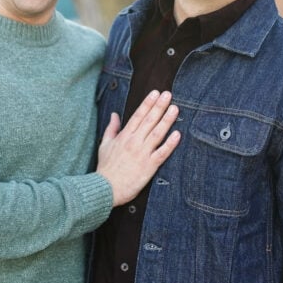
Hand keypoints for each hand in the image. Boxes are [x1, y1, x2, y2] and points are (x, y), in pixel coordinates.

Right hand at [96, 90, 180, 205]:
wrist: (105, 188)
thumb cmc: (106, 168)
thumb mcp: (105, 145)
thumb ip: (112, 128)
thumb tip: (114, 114)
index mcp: (124, 136)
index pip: (138, 115)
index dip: (147, 103)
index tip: (155, 93)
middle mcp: (134, 142)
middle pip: (149, 121)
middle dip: (159, 106)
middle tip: (168, 94)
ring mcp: (142, 153)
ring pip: (157, 133)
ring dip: (167, 120)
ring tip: (175, 108)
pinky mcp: (149, 166)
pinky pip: (162, 153)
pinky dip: (170, 144)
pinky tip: (177, 134)